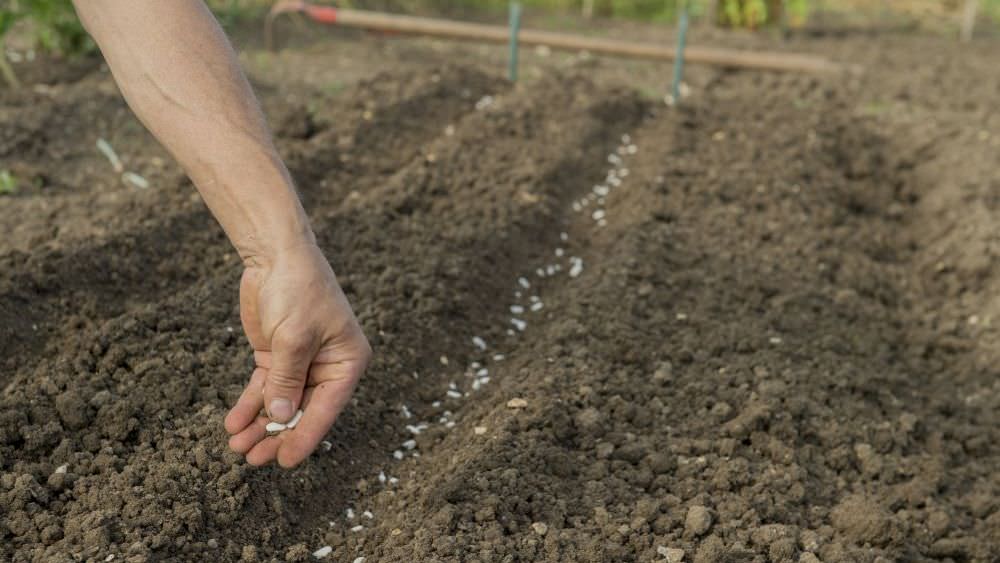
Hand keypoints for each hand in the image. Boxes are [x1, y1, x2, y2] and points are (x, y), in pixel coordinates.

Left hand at [223, 242, 370, 467]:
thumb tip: (281, 416)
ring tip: (237, 446)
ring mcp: (300, 363)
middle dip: (276, 435)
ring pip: (280, 404)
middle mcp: (327, 366)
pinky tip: (233, 423)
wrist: (276, 255)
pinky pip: (264, 388)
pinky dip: (249, 405)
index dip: (305, 436)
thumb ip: (287, 379)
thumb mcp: (294, 337)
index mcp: (347, 362)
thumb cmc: (298, 289)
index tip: (285, 461)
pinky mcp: (277, 357)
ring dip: (259, 425)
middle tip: (252, 457)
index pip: (326, 408)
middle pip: (302, 411)